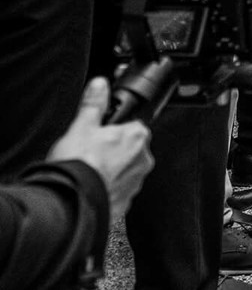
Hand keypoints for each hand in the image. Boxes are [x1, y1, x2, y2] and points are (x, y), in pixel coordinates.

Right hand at [46, 79, 152, 224]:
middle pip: (128, 149)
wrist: (70, 204)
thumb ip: (94, 104)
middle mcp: (143, 160)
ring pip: (124, 171)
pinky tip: (90, 186)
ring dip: (110, 170)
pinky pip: (117, 191)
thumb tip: (100, 85)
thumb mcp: (82, 126)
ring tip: (87, 170)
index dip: (114, 128)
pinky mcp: (125, 203)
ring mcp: (135, 183)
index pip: (132, 125)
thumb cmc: (78, 165)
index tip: (102, 132)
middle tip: (89, 152)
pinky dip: (106, 188)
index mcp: (138, 137)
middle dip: (112, 150)